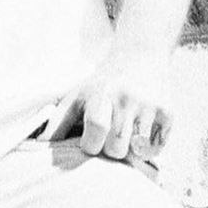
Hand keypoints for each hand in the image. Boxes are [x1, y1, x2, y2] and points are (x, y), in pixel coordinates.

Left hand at [39, 43, 172, 164]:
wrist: (141, 54)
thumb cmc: (102, 82)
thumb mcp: (77, 94)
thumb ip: (58, 120)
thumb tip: (39, 146)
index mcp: (100, 94)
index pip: (95, 136)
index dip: (90, 146)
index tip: (90, 140)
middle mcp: (126, 99)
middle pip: (116, 150)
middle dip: (109, 150)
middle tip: (109, 137)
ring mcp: (150, 106)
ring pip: (136, 152)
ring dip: (128, 151)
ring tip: (124, 134)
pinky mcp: (168, 112)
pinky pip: (156, 148)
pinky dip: (147, 148)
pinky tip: (141, 131)